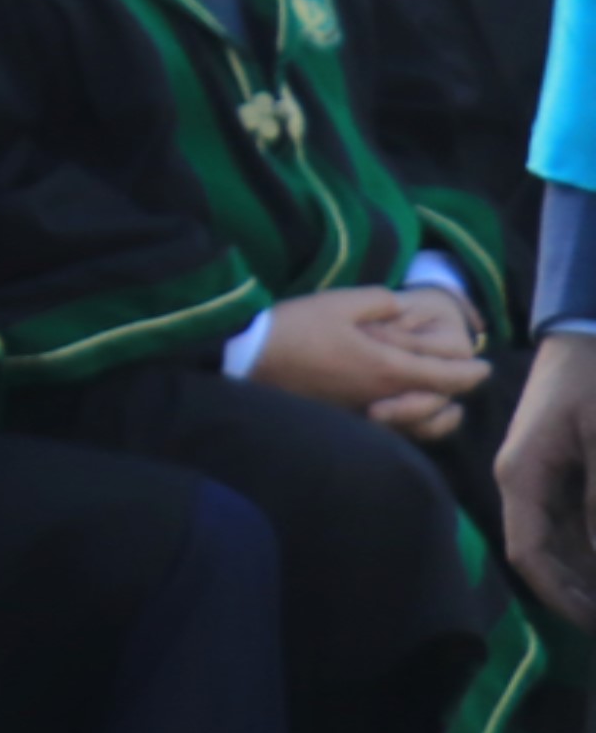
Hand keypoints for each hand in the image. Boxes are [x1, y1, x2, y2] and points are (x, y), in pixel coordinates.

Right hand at [250, 285, 491, 440]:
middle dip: (457, 391)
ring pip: (417, 426)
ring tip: (444, 404)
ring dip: (437, 414)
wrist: (247, 359)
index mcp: (388, 368)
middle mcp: (382, 399)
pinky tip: (401, 412)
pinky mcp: (344, 420)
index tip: (484, 366)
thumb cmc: (296, 328)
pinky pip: (390, 431)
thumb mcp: (342, 302)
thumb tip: (399, 308)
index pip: (447, 377)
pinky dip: (408, 425)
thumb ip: (382, 303)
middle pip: (438, 405)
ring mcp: (363, 414)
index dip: (471, 372)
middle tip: (466, 378)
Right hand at [504, 333, 595, 625]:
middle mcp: (523, 482)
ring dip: (589, 571)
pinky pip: (573, 520)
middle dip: (580, 592)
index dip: (560, 596)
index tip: (593, 625)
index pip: (529, 554)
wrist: (586, 331)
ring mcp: (540, 476)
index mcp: (522, 476)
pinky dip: (593, 544)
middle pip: (544, 555)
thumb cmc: (594, 381)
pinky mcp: (559, 468)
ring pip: (561, 541)